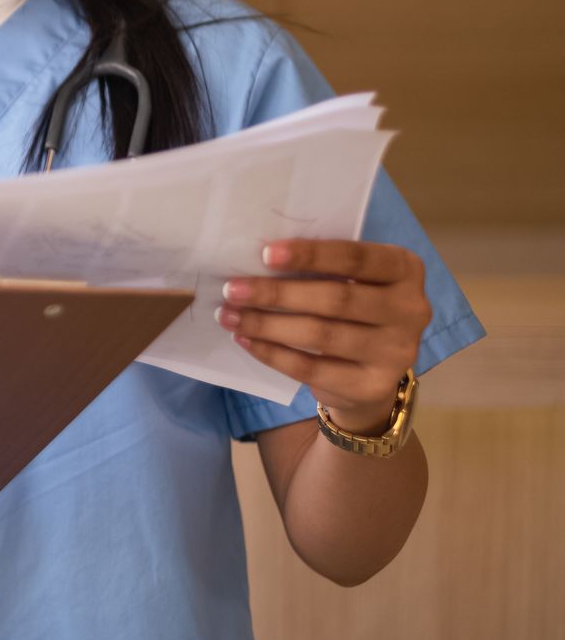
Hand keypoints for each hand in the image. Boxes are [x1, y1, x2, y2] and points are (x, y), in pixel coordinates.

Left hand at [219, 239, 431, 432]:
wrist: (372, 374)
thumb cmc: (352, 310)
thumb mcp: (350, 280)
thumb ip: (322, 267)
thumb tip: (256, 258)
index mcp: (405, 270)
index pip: (356, 257)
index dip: (311, 254)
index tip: (265, 254)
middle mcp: (411, 310)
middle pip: (336, 298)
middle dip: (277, 293)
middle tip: (232, 290)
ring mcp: (396, 352)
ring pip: (320, 335)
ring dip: (267, 323)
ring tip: (229, 315)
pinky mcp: (372, 385)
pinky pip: (311, 368)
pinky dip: (272, 353)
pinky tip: (245, 339)